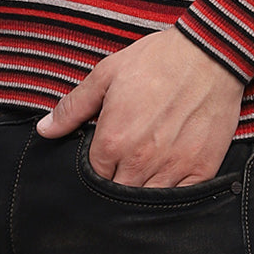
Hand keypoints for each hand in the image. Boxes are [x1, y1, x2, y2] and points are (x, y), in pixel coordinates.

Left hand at [35, 26, 243, 186]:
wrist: (208, 52)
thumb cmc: (156, 59)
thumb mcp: (107, 73)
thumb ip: (74, 106)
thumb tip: (45, 129)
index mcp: (113, 139)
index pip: (93, 175)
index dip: (97, 166)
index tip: (106, 152)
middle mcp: (140, 160)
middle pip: (118, 193)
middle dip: (117, 180)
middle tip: (126, 159)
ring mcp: (172, 168)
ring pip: (147, 202)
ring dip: (142, 188)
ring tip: (145, 166)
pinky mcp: (201, 169)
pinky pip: (180, 199)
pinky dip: (172, 193)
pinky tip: (168, 174)